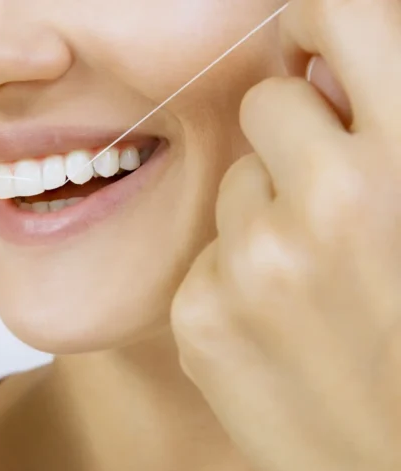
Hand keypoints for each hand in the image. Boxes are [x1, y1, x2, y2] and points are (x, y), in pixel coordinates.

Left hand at [171, 0, 400, 470]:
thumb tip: (335, 68)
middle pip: (268, 100)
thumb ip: (393, 135)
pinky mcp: (200, 312)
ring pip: (232, 181)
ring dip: (263, 213)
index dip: (323, 20)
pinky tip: (276, 328)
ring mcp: (255, 259)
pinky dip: (232, 276)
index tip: (318, 43)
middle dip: (294, 134)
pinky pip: (203, 252)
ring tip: (311, 282)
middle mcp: (331, 198)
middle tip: (327, 197)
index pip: (345, 15)